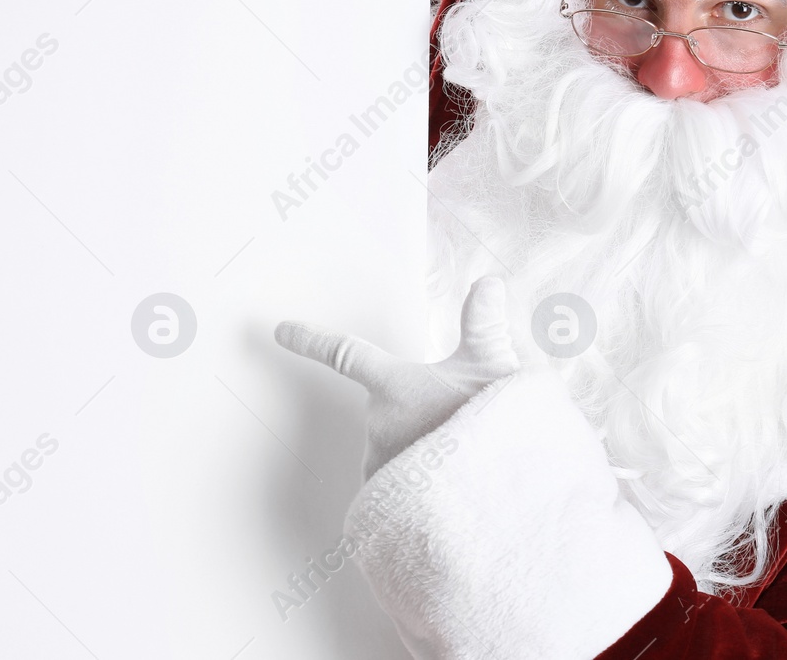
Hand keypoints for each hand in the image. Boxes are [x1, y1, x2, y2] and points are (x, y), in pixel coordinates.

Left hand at [274, 277, 518, 478]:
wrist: (503, 490)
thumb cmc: (493, 426)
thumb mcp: (496, 365)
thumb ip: (483, 324)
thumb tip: (488, 284)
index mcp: (393, 384)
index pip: (344, 353)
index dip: (312, 339)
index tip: (282, 330)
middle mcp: (378, 424)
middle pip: (385, 410)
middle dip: (415, 413)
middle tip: (458, 423)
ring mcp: (381, 465)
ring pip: (392, 449)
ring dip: (419, 451)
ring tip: (462, 459)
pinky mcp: (390, 503)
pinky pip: (396, 488)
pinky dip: (419, 487)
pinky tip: (451, 488)